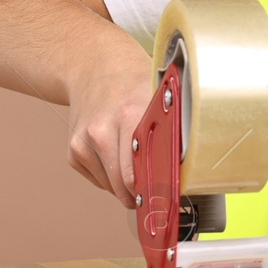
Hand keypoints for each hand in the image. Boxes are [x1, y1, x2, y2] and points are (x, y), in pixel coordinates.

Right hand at [66, 37, 156, 208]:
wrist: (93, 67)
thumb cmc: (132, 82)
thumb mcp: (158, 96)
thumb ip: (172, 129)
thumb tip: (193, 165)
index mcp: (128, 116)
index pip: (139, 172)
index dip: (155, 190)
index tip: (167, 200)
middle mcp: (101, 131)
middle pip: (124, 186)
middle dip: (143, 191)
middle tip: (158, 186)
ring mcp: (83, 143)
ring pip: (112, 187)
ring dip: (126, 182)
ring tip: (134, 154)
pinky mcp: (74, 152)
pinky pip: (99, 180)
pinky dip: (110, 175)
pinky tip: (116, 151)